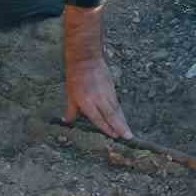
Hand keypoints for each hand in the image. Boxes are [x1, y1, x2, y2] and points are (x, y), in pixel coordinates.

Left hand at [61, 5, 132, 138]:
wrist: (86, 59)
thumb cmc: (75, 77)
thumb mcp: (70, 94)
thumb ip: (70, 110)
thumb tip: (67, 121)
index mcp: (87, 101)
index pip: (98, 118)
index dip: (107, 128)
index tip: (114, 136)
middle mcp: (98, 98)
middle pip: (112, 115)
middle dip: (120, 127)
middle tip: (129, 137)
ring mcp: (107, 92)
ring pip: (116, 109)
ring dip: (123, 121)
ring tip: (128, 131)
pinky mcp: (112, 87)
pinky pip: (117, 102)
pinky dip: (120, 112)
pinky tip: (123, 118)